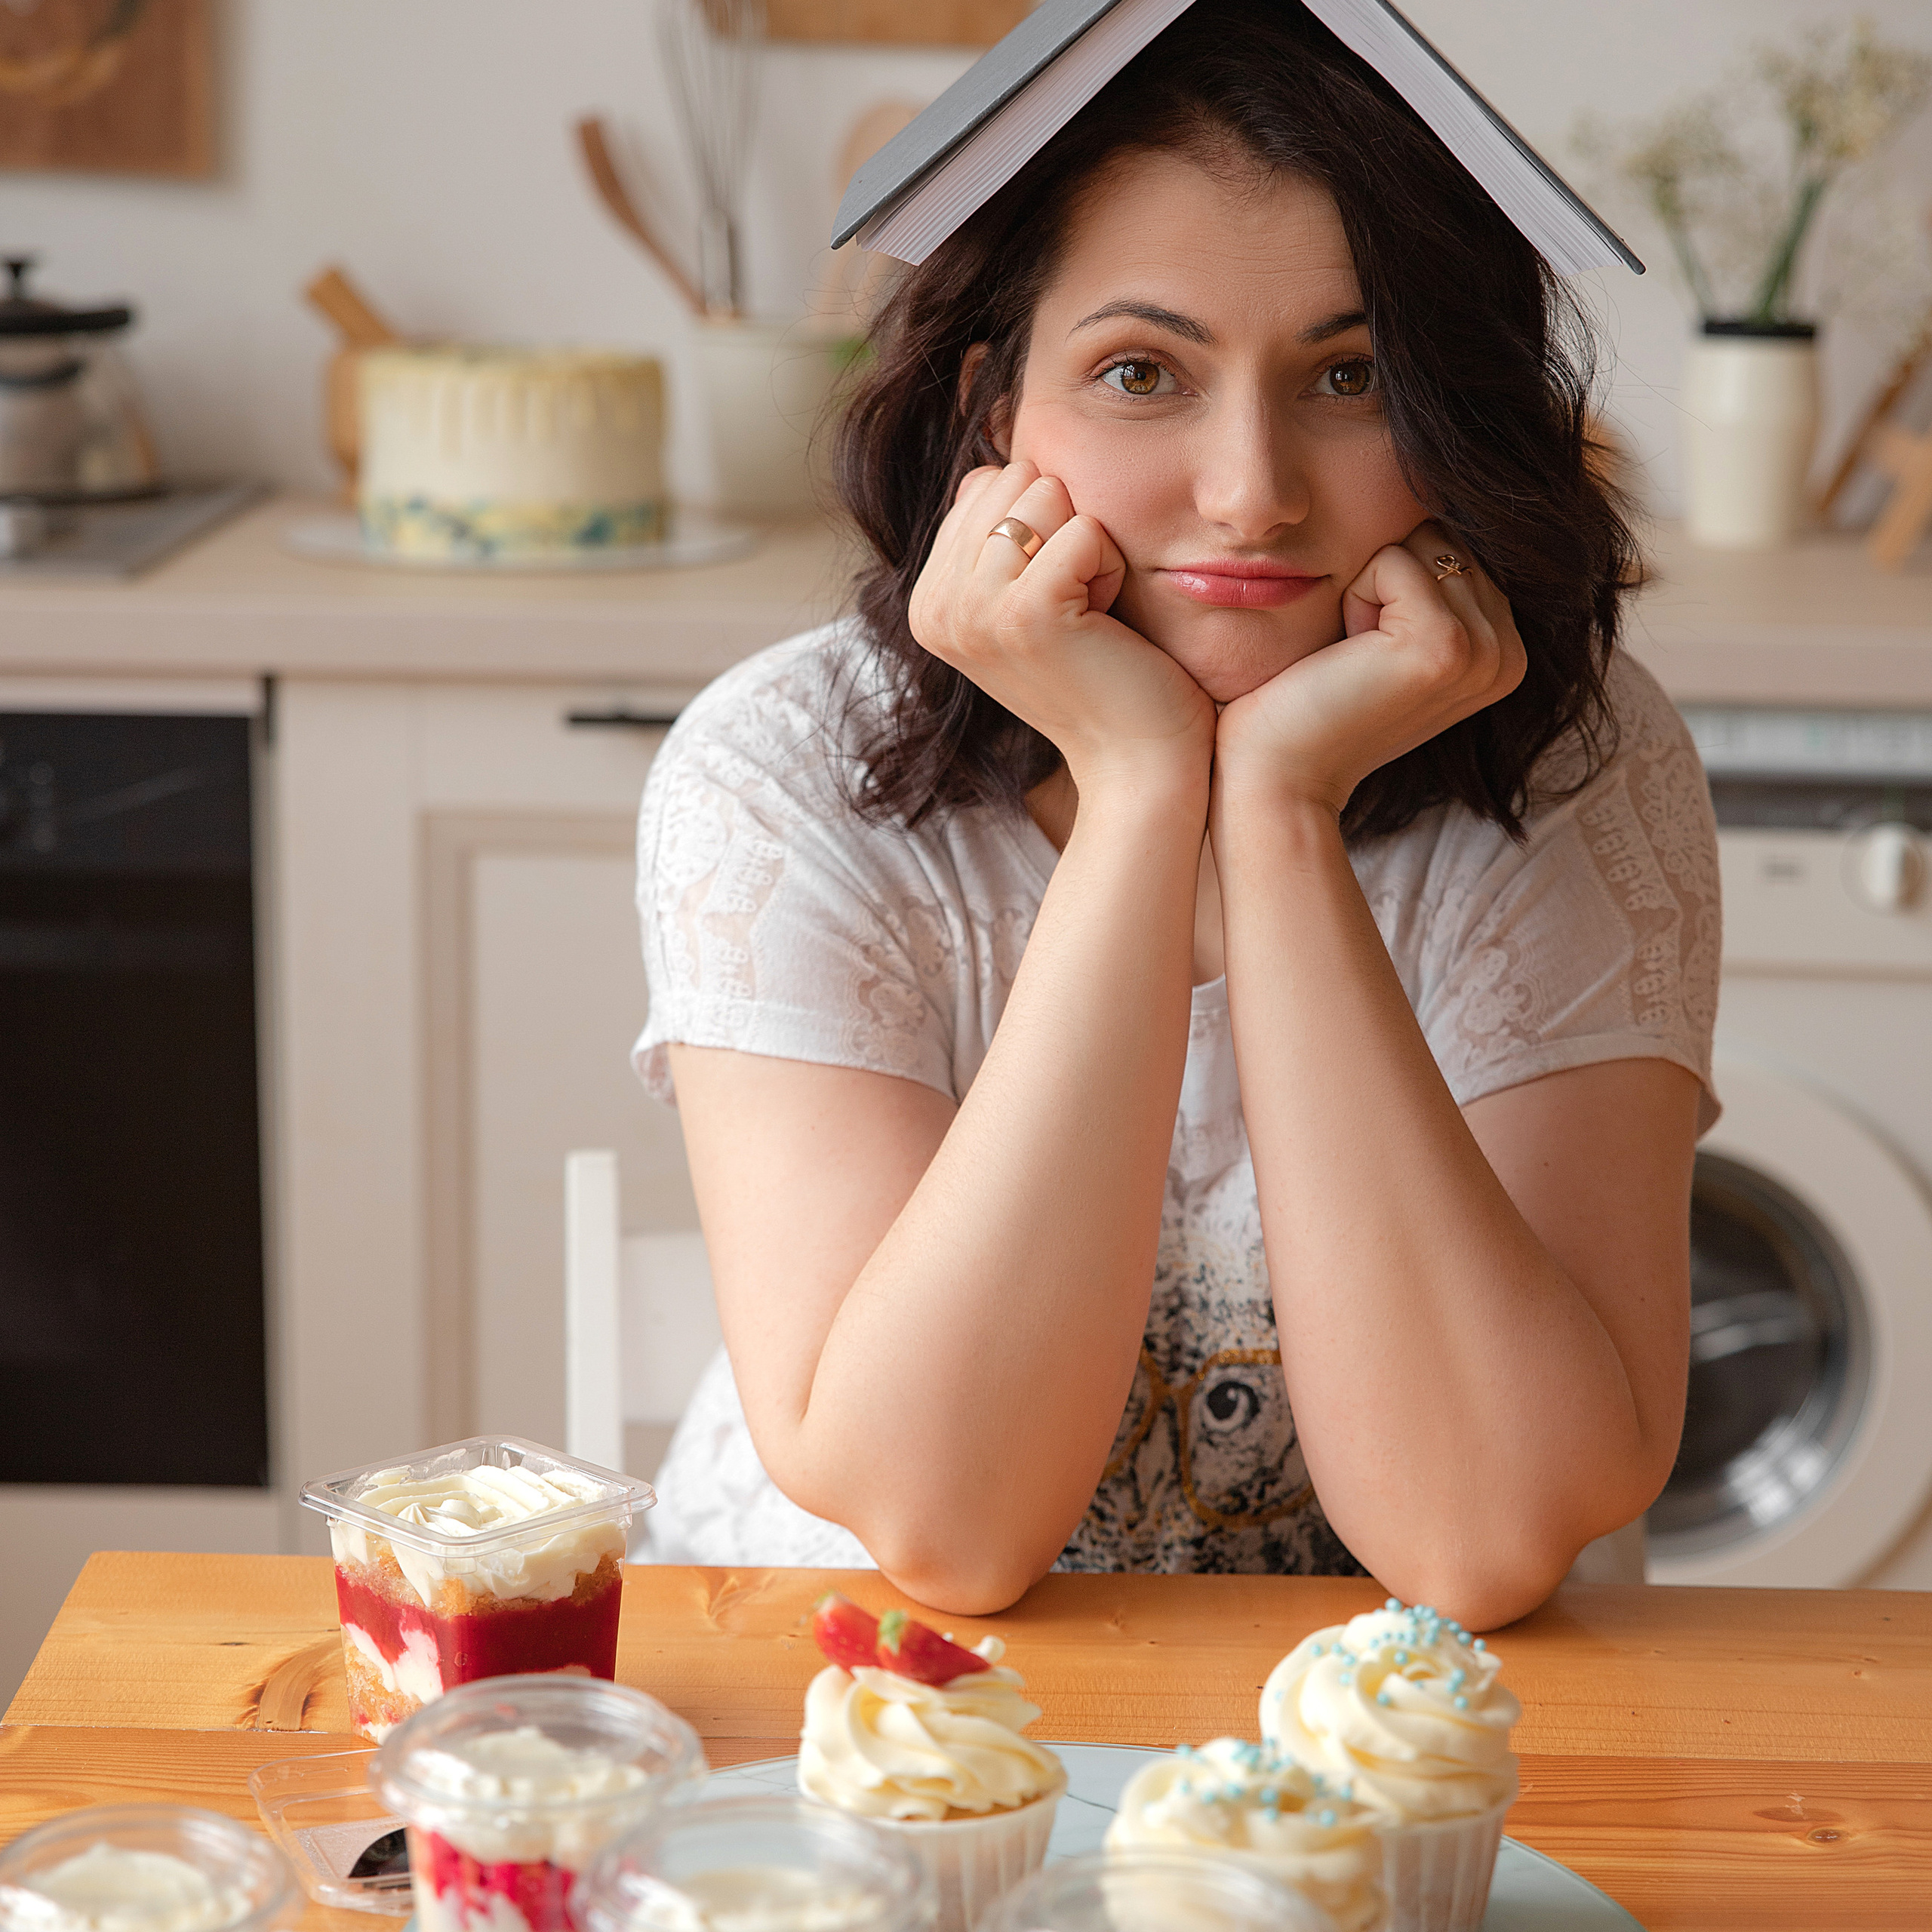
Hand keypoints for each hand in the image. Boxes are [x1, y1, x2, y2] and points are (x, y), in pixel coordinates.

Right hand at [908, 461, 1215, 794]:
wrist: (1135, 761)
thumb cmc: (1101, 673)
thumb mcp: (1027, 599)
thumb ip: (996, 535)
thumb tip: (998, 463)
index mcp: (928, 600)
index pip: (986, 483)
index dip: (1041, 527)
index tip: (1054, 599)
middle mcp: (936, 607)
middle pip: (1015, 479)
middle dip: (1064, 528)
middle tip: (1077, 606)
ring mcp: (973, 612)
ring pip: (1046, 496)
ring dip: (1090, 546)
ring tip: (1089, 613)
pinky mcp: (1025, 614)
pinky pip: (1084, 529)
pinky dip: (1111, 568)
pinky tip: (1106, 622)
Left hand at [1214, 521, 1526, 813]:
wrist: (1275, 774)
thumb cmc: (1309, 703)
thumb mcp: (1384, 637)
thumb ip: (1427, 584)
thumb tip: (1433, 486)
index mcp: (1506, 650)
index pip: (1454, 544)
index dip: (1393, 581)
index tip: (1368, 651)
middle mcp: (1510, 653)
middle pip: (1442, 536)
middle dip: (1383, 579)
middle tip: (1355, 655)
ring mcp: (1485, 652)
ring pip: (1419, 543)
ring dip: (1365, 588)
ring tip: (1351, 656)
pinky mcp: (1446, 646)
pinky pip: (1393, 561)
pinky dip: (1354, 597)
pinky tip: (1345, 655)